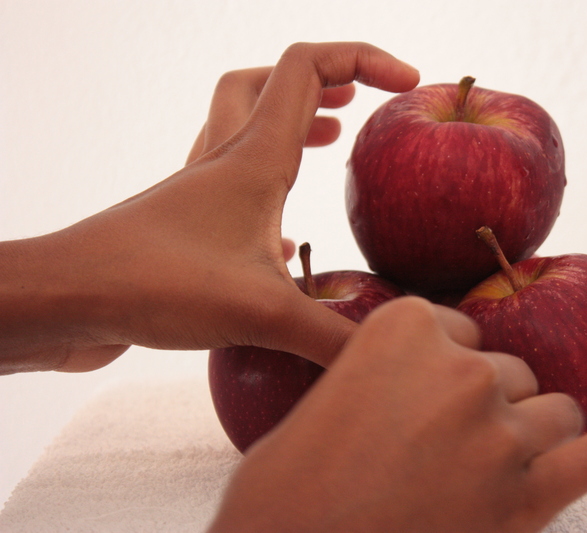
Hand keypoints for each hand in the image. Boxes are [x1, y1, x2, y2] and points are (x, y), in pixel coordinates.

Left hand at [0, 42, 419, 372]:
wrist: (68, 298)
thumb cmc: (156, 283)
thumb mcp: (262, 314)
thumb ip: (337, 335)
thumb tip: (397, 345)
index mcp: (253, 157)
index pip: (308, 68)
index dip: (365, 58)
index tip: (407, 82)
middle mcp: (225, 161)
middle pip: (267, 84)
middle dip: (321, 81)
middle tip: (355, 104)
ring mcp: (200, 190)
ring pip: (243, 126)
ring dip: (289, 124)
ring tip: (328, 143)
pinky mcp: (186, 225)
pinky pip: (231, 182)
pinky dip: (265, 185)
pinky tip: (283, 237)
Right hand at [209, 297, 586, 532]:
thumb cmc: (286, 490)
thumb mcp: (325, 401)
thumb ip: (383, 377)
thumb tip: (413, 391)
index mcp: (404, 327)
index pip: (460, 330)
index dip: (448, 367)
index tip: (434, 397)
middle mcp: (461, 367)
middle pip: (509, 371)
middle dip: (489, 404)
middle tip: (455, 448)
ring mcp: (499, 429)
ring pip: (554, 411)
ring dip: (535, 434)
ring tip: (509, 464)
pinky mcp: (527, 496)